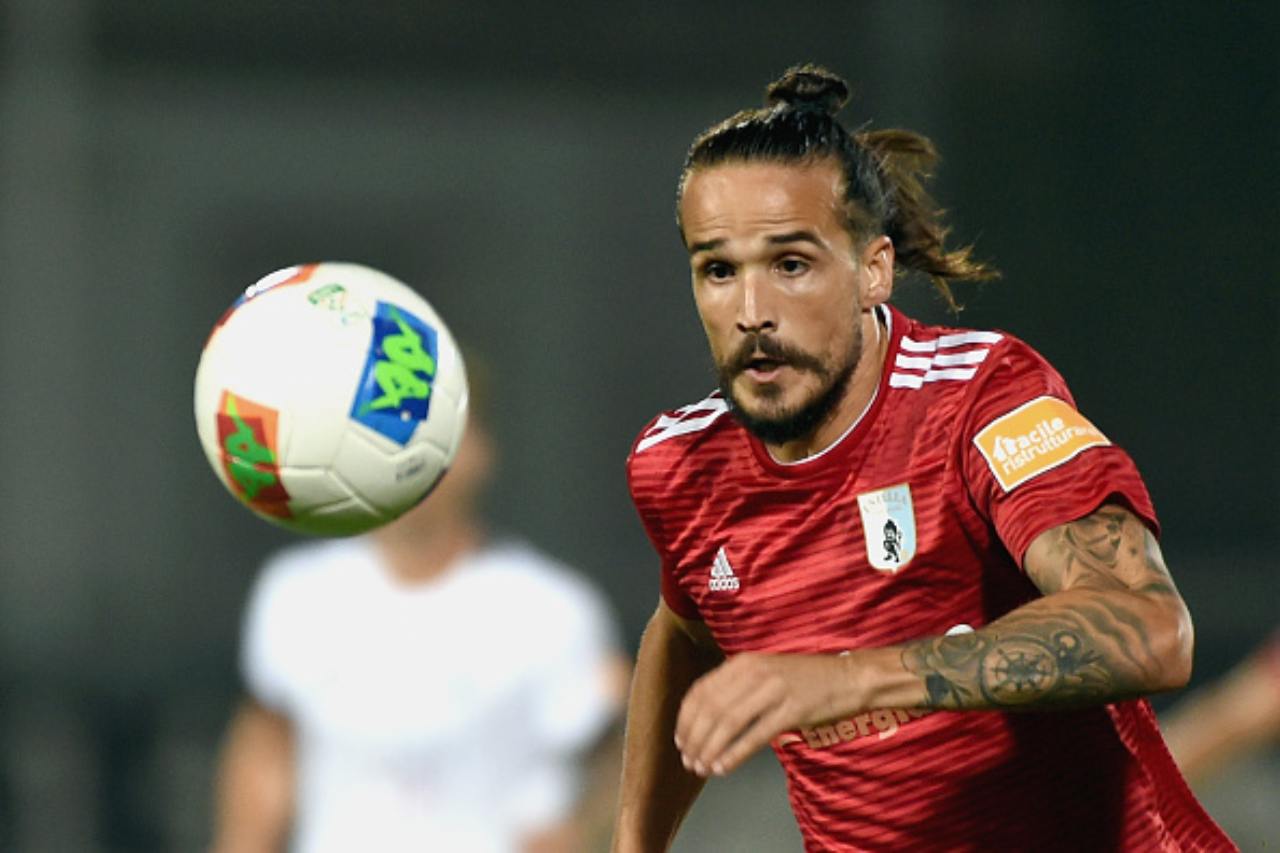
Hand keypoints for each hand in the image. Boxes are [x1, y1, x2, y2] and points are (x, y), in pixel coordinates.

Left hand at [673, 652, 854, 777]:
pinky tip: (724, 767)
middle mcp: (755, 672)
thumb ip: (737, 687)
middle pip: (710, 709)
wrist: (850, 677)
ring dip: (710, 749)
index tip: (680, 740)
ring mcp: (774, 690)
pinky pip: (755, 736)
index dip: (685, 719)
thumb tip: (707, 716)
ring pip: (728, 723)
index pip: (701, 690)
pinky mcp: (793, 710)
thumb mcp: (765, 671)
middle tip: (689, 761)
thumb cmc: (806, 680)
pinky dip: (734, 754)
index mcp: (743, 662)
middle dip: (694, 738)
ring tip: (702, 767)